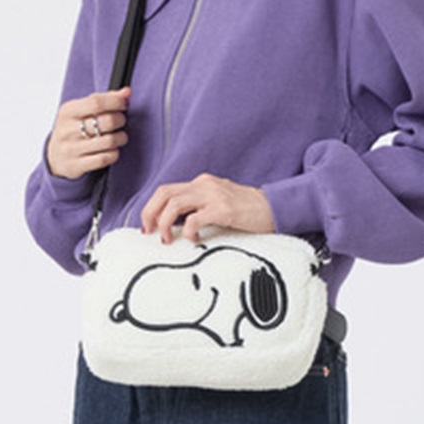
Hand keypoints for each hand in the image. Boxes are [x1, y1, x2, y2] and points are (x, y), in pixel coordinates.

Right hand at [45, 88, 130, 179]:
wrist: (55, 157)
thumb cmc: (72, 130)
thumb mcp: (81, 111)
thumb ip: (104, 99)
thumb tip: (126, 92)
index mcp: (68, 111)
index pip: (96, 102)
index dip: (115, 102)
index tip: (123, 104)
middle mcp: (67, 130)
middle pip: (107, 121)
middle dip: (120, 120)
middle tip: (121, 121)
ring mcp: (71, 149)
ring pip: (109, 141)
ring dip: (121, 138)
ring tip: (120, 136)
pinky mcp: (76, 165)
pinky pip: (105, 158)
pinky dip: (114, 153)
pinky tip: (112, 150)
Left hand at [140, 174, 275, 243]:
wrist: (276, 207)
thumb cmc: (248, 211)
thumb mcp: (218, 204)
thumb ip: (199, 208)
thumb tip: (176, 225)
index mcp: (201, 183)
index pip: (167, 190)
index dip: (151, 207)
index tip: (147, 226)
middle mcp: (204, 185)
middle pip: (164, 193)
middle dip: (150, 213)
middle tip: (149, 232)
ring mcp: (214, 195)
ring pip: (174, 204)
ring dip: (165, 223)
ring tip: (167, 238)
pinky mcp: (223, 209)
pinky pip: (195, 219)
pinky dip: (189, 232)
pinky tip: (194, 239)